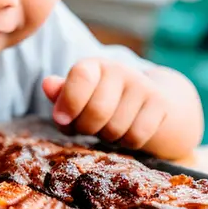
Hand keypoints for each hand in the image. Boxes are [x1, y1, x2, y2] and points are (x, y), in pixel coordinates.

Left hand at [42, 59, 170, 149]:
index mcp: (94, 65)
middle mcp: (120, 70)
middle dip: (87, 128)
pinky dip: (127, 142)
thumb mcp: (78, 96)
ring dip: (107, 137)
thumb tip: (47, 84)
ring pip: (115, 129)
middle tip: (88, 127)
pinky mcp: (160, 104)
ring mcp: (143, 86)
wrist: (149, 99)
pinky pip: (135, 137)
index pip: (81, 77)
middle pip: (97, 111)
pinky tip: (126, 131)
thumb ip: (61, 94)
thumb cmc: (102, 100)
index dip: (68, 102)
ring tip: (108, 126)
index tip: (61, 120)